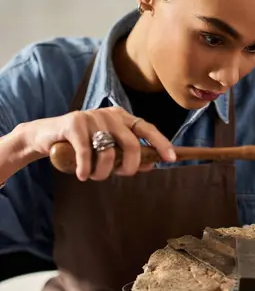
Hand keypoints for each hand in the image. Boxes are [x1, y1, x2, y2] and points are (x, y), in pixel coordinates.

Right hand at [19, 107, 175, 181]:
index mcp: (121, 117)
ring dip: (103, 172)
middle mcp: (109, 114)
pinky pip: (87, 153)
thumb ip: (127, 154)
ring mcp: (92, 117)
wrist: (47, 135)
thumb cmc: (82, 144)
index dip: (161, 143)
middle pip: (131, 144)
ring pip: (108, 152)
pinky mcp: (74, 124)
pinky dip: (86, 169)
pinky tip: (82, 175)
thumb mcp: (107, 147)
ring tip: (94, 176)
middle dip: (130, 166)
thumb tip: (152, 164)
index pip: (146, 128)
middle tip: (121, 176)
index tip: (171, 158)